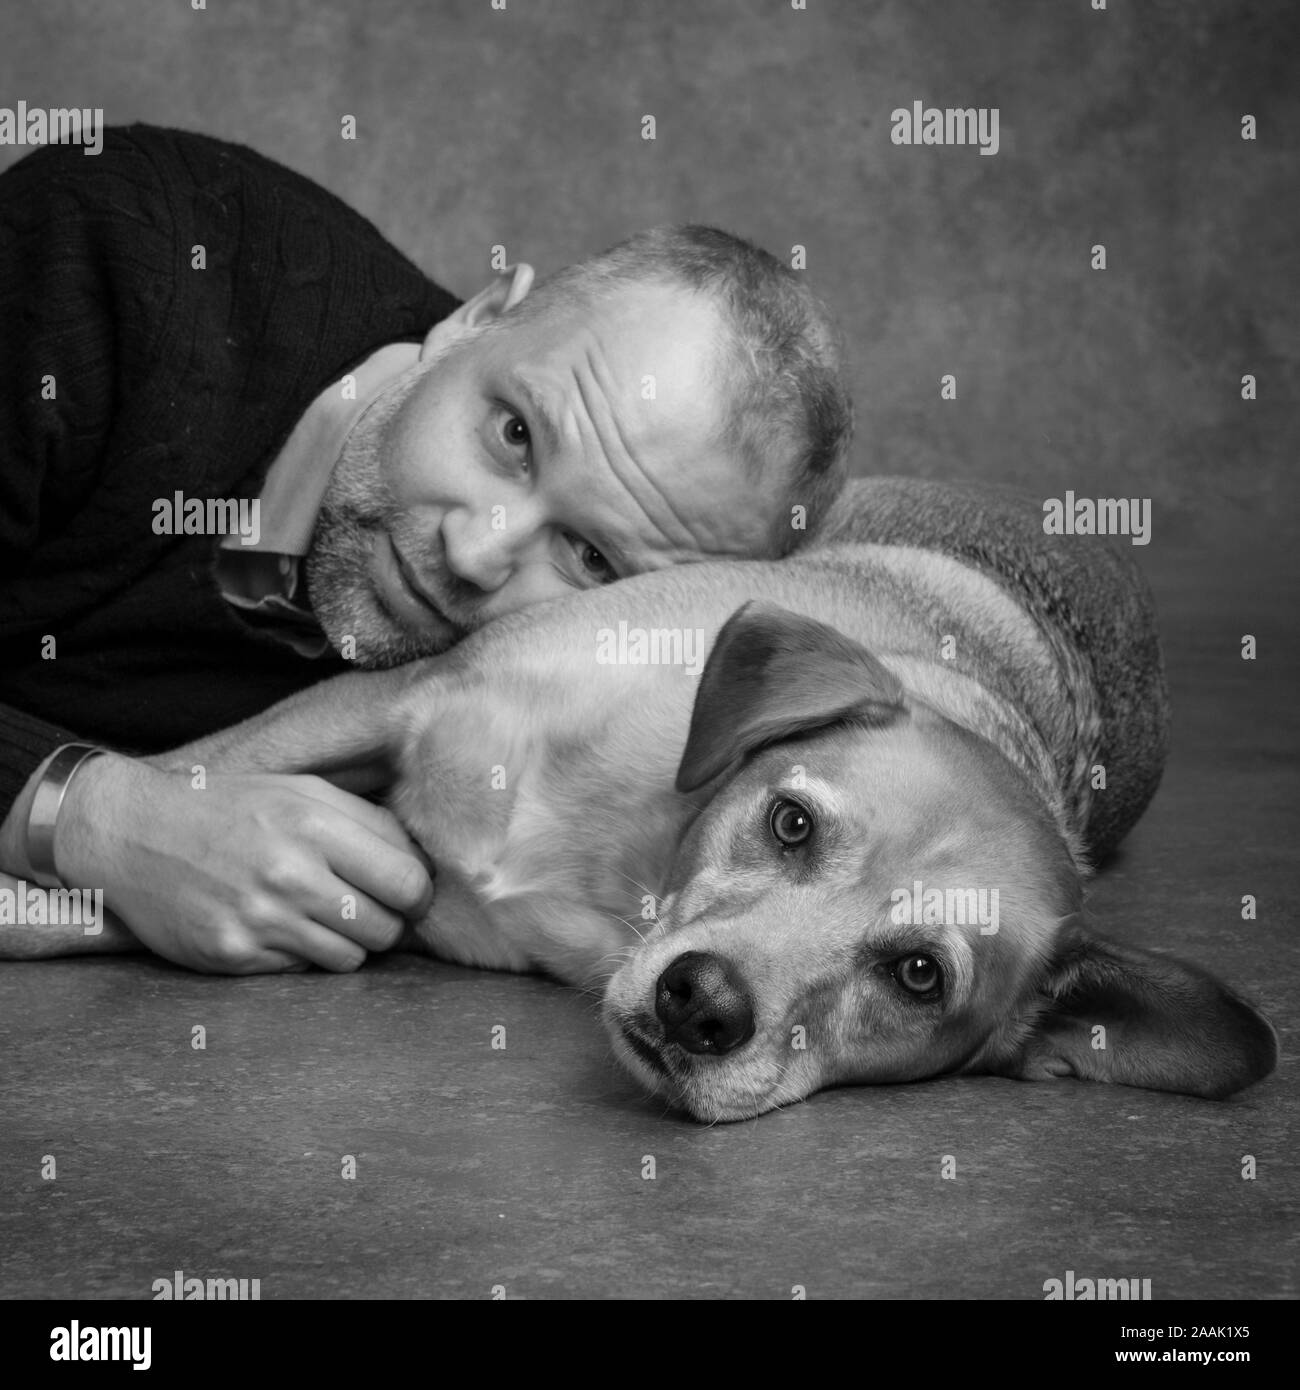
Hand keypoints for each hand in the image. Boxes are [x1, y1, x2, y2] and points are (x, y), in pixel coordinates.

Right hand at [55, 753, 432, 973]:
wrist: (131, 833)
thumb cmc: (228, 807)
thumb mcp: (301, 791)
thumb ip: (367, 822)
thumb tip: (424, 863)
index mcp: (314, 825)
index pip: (408, 882)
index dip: (418, 894)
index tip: (409, 894)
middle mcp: (290, 874)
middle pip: (384, 928)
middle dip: (386, 922)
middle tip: (366, 908)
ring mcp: (260, 919)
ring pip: (349, 958)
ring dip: (347, 943)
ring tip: (321, 916)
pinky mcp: (233, 955)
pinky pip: (301, 970)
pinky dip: (302, 954)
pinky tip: (279, 926)